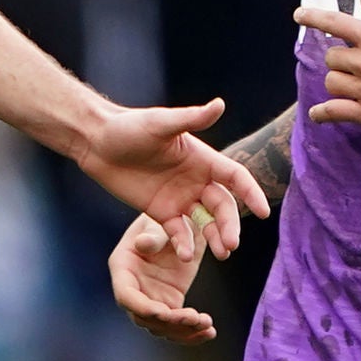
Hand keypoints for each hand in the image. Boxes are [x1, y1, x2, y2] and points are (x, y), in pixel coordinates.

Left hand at [71, 99, 269, 264]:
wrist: (97, 142)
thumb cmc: (129, 127)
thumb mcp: (161, 123)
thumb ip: (191, 119)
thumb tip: (220, 104)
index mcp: (203, 159)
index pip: (235, 178)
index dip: (250, 193)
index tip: (263, 211)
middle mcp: (197, 180)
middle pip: (223, 206)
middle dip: (230, 225)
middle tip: (232, 244)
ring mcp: (180, 198)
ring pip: (205, 222)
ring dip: (215, 238)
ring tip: (222, 254)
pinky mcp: (161, 212)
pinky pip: (178, 232)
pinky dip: (184, 243)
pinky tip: (186, 255)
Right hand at [110, 214, 218, 343]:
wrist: (182, 222)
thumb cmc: (164, 217)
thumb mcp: (157, 222)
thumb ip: (153, 235)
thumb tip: (143, 244)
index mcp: (123, 268)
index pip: (126, 296)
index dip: (143, 308)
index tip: (166, 313)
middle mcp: (133, 288)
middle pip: (144, 317)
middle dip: (169, 323)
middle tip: (196, 318)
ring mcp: (151, 298)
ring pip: (162, 327)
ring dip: (184, 331)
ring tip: (208, 325)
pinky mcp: (169, 303)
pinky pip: (178, 325)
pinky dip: (193, 332)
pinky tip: (210, 332)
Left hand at [298, 0, 360, 128]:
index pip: (335, 23)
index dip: (314, 17)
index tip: (299, 15)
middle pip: (331, 58)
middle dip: (341, 58)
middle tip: (360, 62)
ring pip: (331, 82)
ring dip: (339, 81)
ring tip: (356, 83)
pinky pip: (332, 112)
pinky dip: (322, 113)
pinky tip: (319, 113)